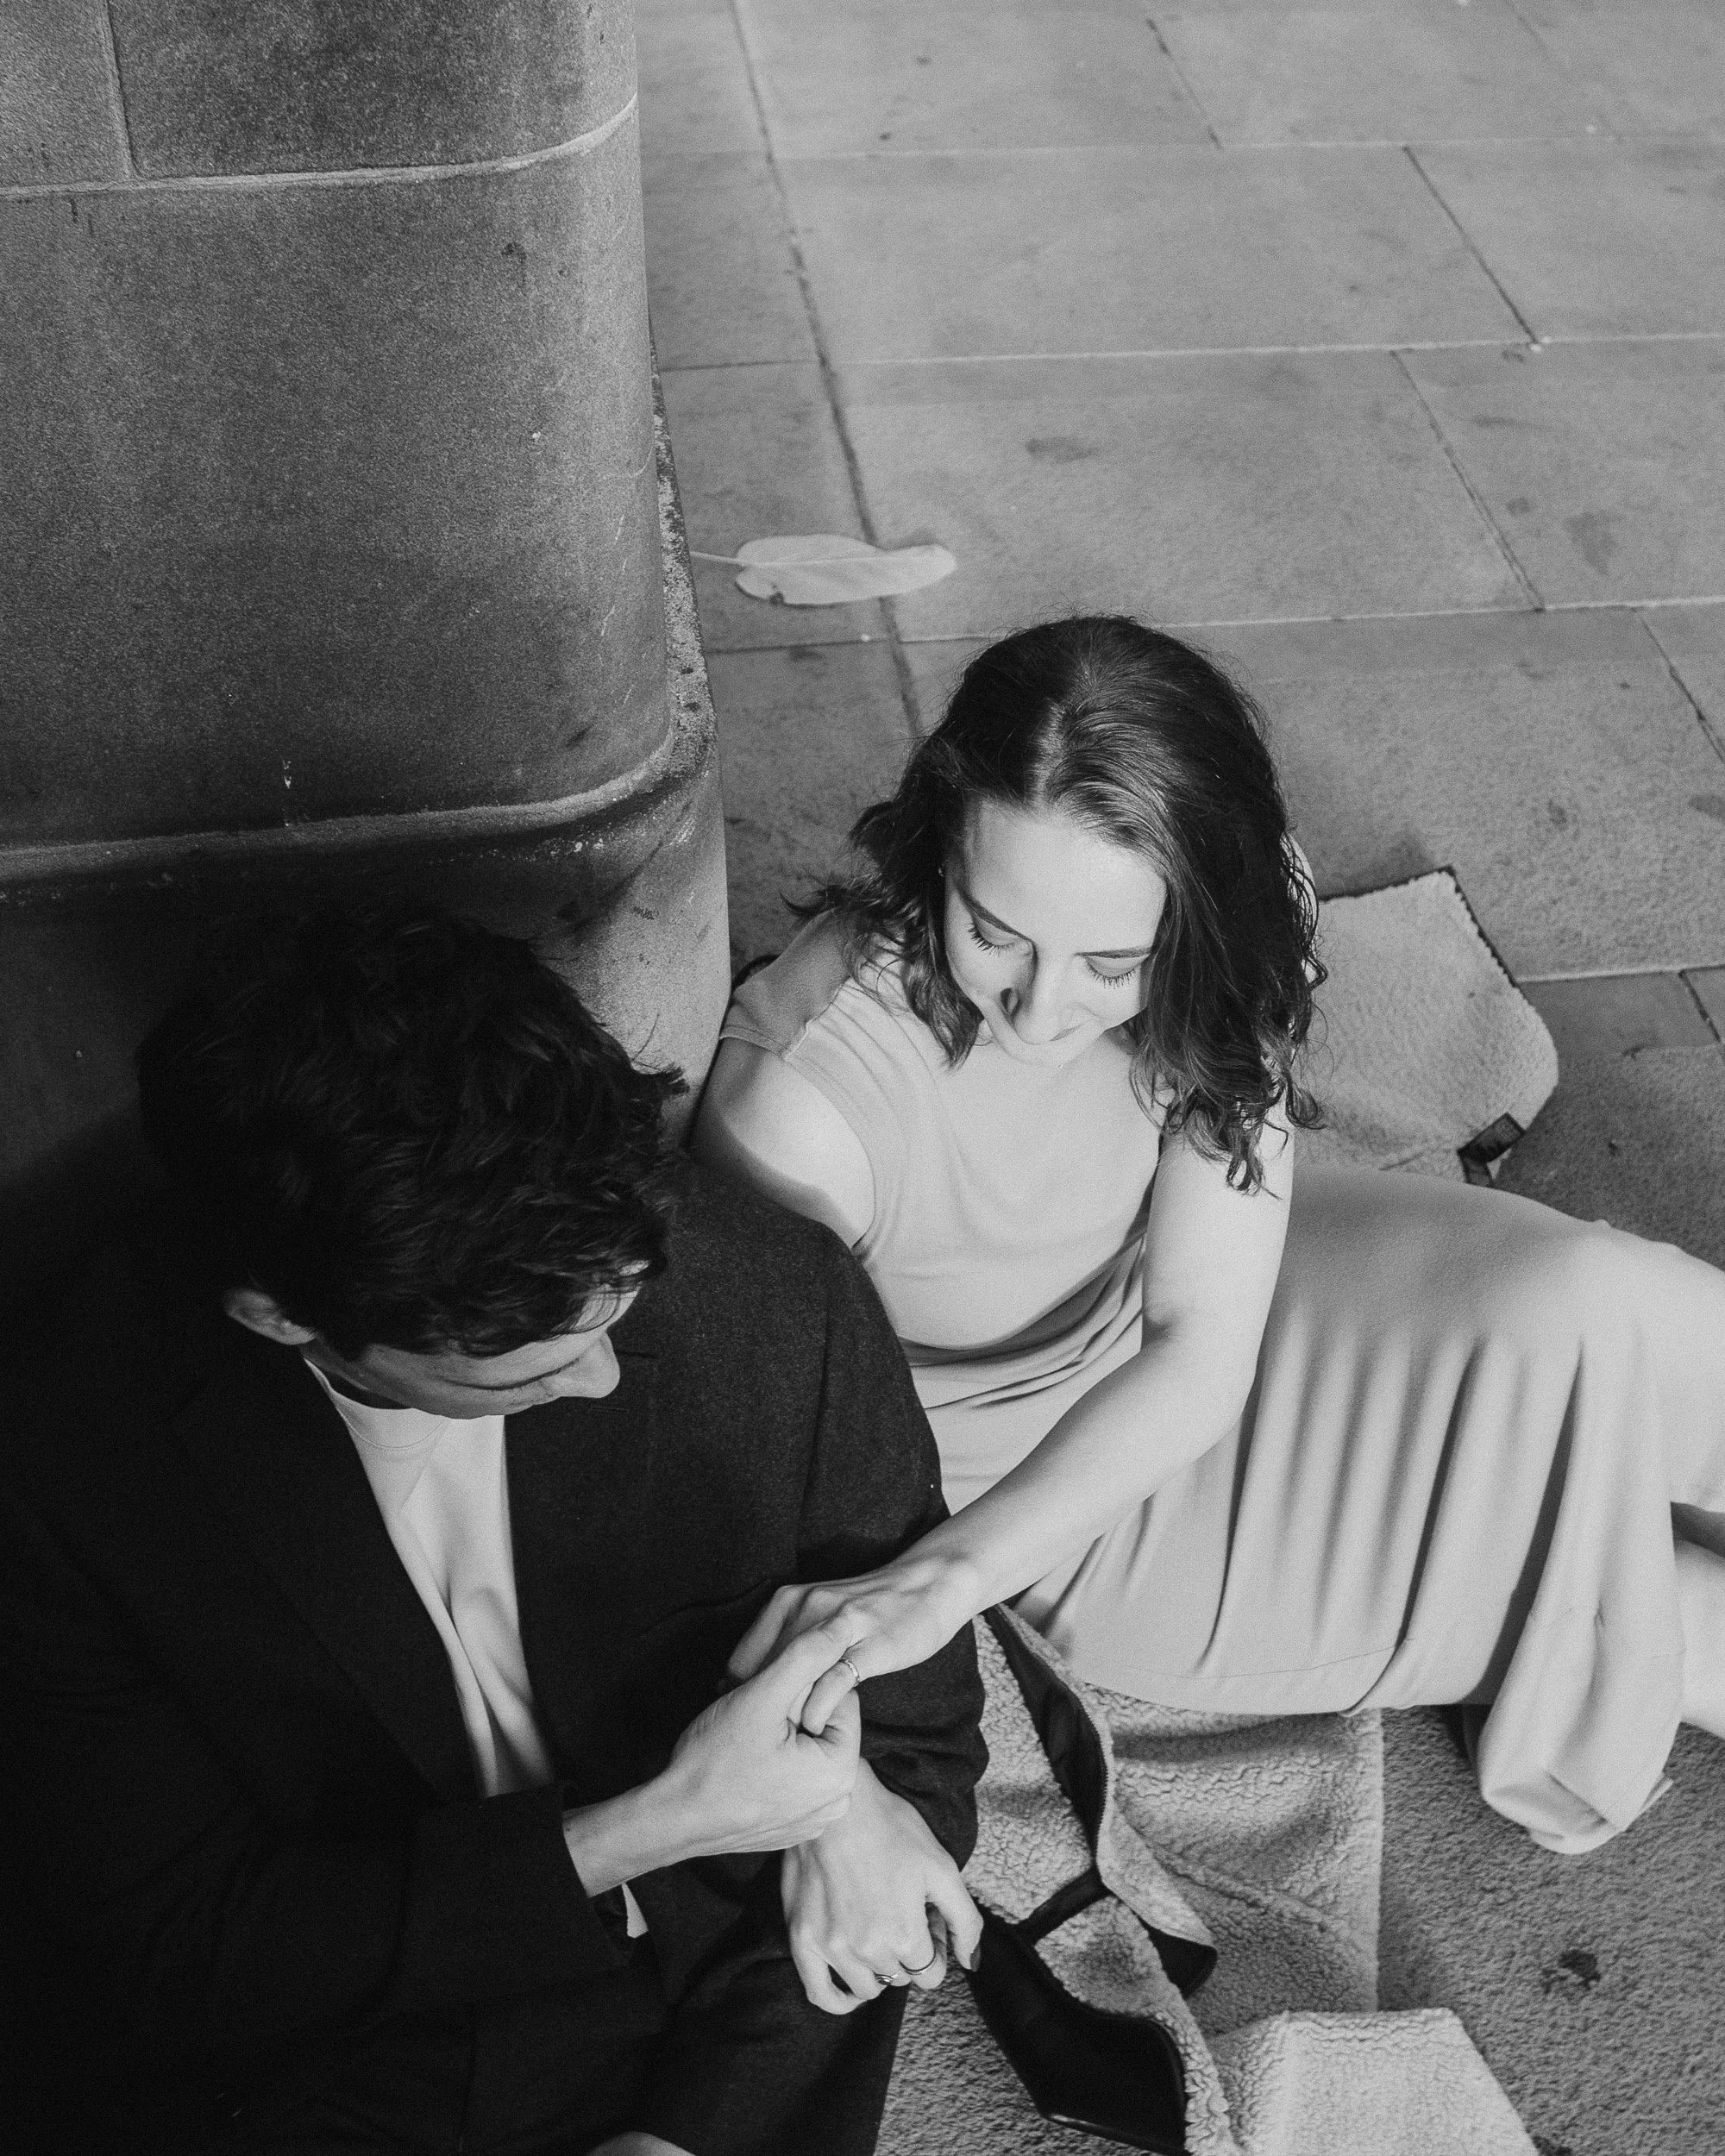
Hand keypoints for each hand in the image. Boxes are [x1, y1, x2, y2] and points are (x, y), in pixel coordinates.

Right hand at [660, 1612, 861, 1854]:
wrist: (672, 1818)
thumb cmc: (714, 1760)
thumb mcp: (762, 1697)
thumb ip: (806, 1656)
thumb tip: (844, 1625)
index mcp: (841, 1773)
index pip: (840, 1699)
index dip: (801, 1687)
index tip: (767, 1700)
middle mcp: (836, 1802)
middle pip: (825, 1726)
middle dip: (793, 1712)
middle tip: (754, 1719)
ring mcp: (814, 1819)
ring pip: (808, 1749)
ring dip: (783, 1735)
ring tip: (748, 1741)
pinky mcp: (792, 1826)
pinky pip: (795, 1777)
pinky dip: (776, 1763)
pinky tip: (746, 1764)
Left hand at [728, 1549, 979, 1735]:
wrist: (928, 1585)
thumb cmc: (870, 1608)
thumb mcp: (817, 1613)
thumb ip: (785, 1641)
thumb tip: (749, 1682)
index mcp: (786, 1602)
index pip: (741, 1660)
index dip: (740, 1697)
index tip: (747, 1724)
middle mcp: (804, 1609)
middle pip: (762, 1674)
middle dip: (760, 1713)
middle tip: (763, 1742)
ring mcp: (836, 1626)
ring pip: (792, 1682)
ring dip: (787, 1718)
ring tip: (786, 1745)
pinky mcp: (868, 1646)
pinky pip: (830, 1687)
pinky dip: (818, 1714)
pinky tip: (818, 1731)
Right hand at [781, 1760, 982, 2015]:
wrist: (836, 1802)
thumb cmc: (891, 1828)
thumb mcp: (942, 1867)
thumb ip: (964, 1921)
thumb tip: (972, 1963)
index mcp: (904, 1937)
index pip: (931, 1973)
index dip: (934, 1947)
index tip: (925, 1919)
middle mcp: (868, 1951)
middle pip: (900, 1977)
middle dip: (908, 1952)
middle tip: (902, 1913)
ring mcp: (831, 1948)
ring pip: (867, 1987)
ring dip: (878, 1968)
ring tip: (878, 1930)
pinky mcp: (802, 1938)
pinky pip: (819, 1992)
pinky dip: (838, 2000)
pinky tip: (851, 1991)